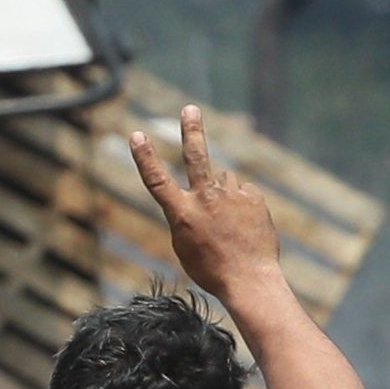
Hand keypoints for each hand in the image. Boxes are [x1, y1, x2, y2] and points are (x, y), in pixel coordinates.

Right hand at [126, 103, 288, 306]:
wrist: (250, 279)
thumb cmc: (212, 269)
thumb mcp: (186, 246)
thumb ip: (189, 214)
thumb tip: (209, 187)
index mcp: (182, 213)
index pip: (157, 181)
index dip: (145, 157)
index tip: (137, 135)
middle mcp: (205, 198)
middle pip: (196, 156)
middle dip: (191, 130)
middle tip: (190, 109)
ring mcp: (231, 195)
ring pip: (223, 181)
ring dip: (224, 194)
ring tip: (230, 224)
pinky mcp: (252, 197)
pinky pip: (243, 193)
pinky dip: (242, 205)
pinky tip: (245, 227)